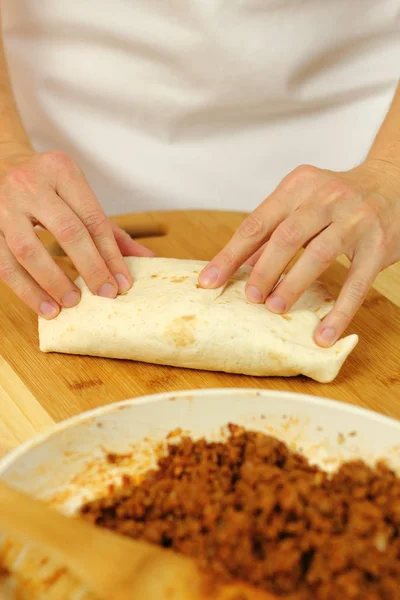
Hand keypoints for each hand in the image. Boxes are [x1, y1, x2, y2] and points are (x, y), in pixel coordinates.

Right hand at [0, 151, 153, 317]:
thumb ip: (111, 230)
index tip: (122, 283)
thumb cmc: (49, 187)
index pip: (92, 219)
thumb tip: (146, 259)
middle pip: (66, 231)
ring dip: (52, 282)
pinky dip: (25, 289)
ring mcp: (2, 205)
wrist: (0, 164)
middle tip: (105, 295)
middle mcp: (30, 184)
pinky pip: (4, 264)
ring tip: (72, 304)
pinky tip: (45, 306)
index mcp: (61, 171)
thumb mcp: (79, 195)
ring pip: (28, 250)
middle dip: (90, 267)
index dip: (110, 255)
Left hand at [199, 160, 399, 345]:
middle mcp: (325, 197)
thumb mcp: (301, 203)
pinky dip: (339, 311)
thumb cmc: (338, 198)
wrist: (393, 182)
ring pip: (318, 255)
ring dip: (293, 285)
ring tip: (275, 308)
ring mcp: (354, 219)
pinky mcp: (378, 245)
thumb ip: (272, 232)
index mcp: (297, 186)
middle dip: (263, 270)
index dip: (230, 255)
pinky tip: (323, 332)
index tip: (209, 281)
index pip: (256, 223)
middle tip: (249, 297)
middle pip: (286, 237)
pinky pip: (356, 282)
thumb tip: (236, 266)